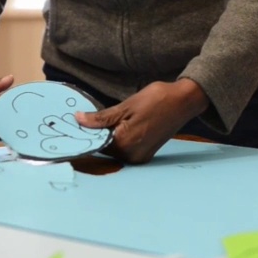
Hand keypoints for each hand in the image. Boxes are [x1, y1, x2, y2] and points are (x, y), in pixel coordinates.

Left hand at [75, 79, 208, 163]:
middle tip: (84, 118)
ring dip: (106, 137)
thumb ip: (101, 118)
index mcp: (124, 145)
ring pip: (114, 149)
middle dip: (95, 135)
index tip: (74, 122)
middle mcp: (131, 156)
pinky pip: (125, 148)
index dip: (84, 133)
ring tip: (100, 121)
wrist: (183, 101)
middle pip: (104, 148)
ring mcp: (140, 157)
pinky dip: (118, 139)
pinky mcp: (146, 153)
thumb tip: (78, 120)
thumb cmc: (156, 99)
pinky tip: (116, 126)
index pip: (95, 144)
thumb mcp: (126, 106)